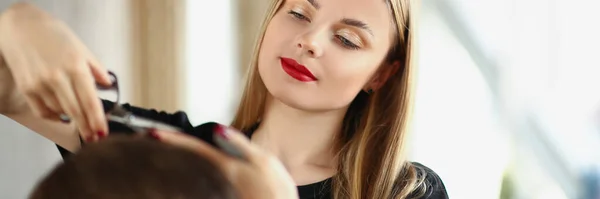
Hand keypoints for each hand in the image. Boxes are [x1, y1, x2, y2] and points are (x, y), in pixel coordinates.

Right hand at [0, 3, 111, 140]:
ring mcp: (40, 84)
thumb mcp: (81, 48)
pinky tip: (61, 115)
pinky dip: (54, 116)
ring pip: (60, 112)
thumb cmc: (53, 34)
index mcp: (76, 67)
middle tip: (94, 138)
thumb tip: (108, 84)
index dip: (97, 120)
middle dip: (87, 127)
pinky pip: (42, 111)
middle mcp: (58, 77)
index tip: (103, 133)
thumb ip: (97, 68)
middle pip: (76, 111)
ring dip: (72, 120)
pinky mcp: (27, 88)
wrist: (21, 26)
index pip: (90, 101)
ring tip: (80, 121)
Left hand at [152, 126, 298, 198]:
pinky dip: (195, 174)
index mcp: (226, 167)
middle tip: (153, 140)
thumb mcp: (265, 161)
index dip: (172, 139)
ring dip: (181, 161)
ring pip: (196, 173)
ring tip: (169, 150)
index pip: (194, 147)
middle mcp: (218, 180)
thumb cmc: (276, 193)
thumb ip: (241, 145)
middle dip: (172, 150)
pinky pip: (206, 182)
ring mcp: (219, 191)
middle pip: (190, 161)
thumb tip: (218, 130)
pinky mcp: (224, 196)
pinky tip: (193, 169)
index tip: (151, 133)